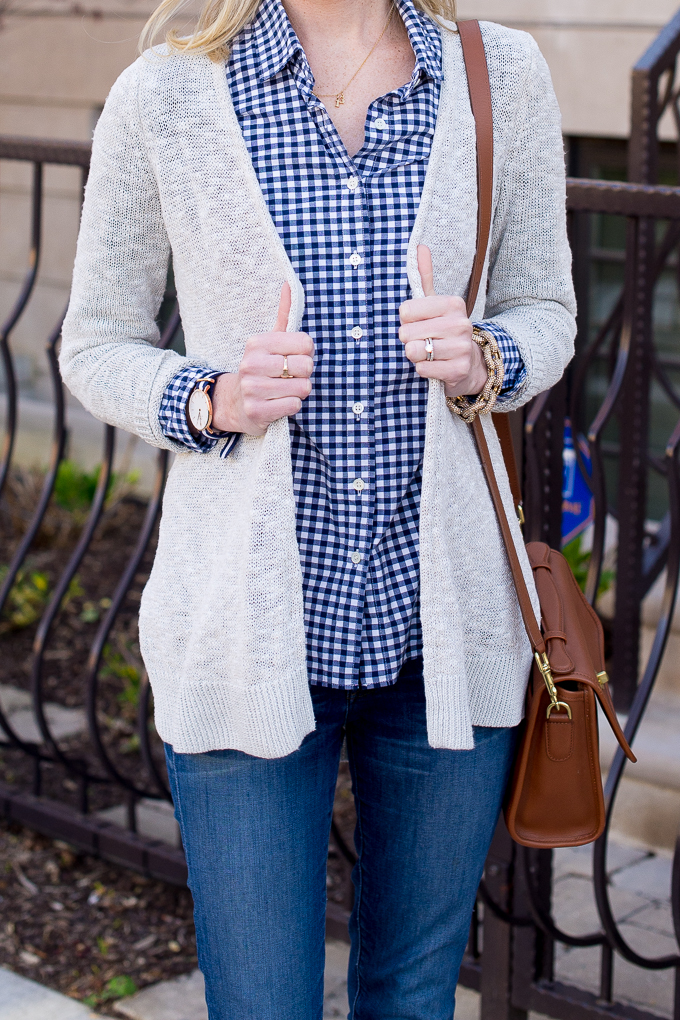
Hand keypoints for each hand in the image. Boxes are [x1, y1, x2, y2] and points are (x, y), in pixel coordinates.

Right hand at [211, 283, 313, 435]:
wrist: (234, 402)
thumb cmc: (260, 369)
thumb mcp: (269, 341)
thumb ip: (283, 315)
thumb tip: (289, 284)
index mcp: (257, 343)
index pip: (305, 344)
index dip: (306, 353)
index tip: (294, 358)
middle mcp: (252, 364)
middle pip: (306, 366)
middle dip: (304, 374)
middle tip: (290, 377)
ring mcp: (253, 389)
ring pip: (302, 388)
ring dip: (298, 392)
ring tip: (283, 390)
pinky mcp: (257, 411)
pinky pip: (294, 406)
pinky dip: (291, 406)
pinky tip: (278, 403)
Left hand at [399, 245, 487, 397]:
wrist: (472, 363)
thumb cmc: (445, 331)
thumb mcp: (436, 304)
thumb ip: (426, 277)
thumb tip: (420, 247)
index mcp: (453, 303)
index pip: (406, 310)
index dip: (406, 320)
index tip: (418, 322)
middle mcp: (460, 324)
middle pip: (407, 332)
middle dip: (409, 340)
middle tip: (423, 340)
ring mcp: (461, 347)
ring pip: (414, 351)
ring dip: (416, 356)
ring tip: (428, 353)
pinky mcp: (459, 369)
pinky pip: (423, 369)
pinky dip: (423, 370)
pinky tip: (434, 366)